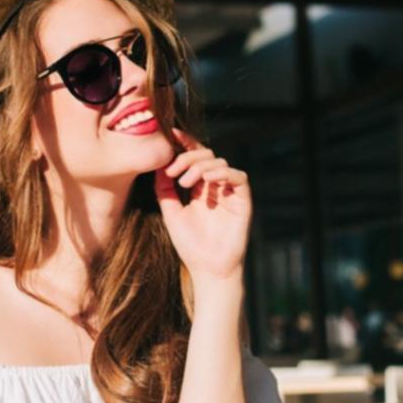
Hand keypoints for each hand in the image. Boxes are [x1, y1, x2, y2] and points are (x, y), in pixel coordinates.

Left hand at [155, 134, 251, 283]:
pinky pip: (238, 177)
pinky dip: (223, 173)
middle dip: (188, 157)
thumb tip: (158, 165)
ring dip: (201, 166)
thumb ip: (165, 190)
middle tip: (172, 170)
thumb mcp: (171, 212)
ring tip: (185, 182)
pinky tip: (206, 181)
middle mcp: (216, 186)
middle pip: (206, 155)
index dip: (185, 143)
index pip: (194, 157)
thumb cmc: (190, 245)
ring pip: (220, 162)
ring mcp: (230, 192)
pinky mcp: (243, 201)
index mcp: (199, 187)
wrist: (208, 269)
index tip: (170, 134)